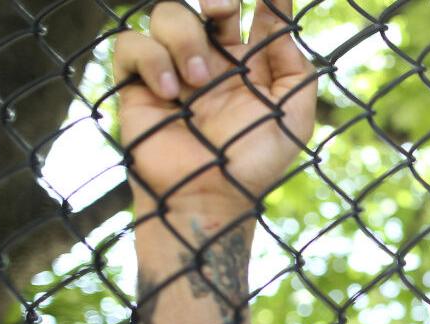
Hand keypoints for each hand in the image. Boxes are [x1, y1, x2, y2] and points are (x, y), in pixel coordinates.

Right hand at [113, 0, 315, 214]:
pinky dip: (151, 60)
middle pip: (208, 2)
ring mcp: (174, 68)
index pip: (259, 15)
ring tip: (197, 82)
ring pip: (168, 13)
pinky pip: (132, 43)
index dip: (269, 1)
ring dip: (184, 40)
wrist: (209, 197)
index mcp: (251, 64)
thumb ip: (296, 71)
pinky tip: (170, 94)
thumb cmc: (254, 163)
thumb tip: (281, 28)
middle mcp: (213, 60)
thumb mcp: (294, 118)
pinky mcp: (138, 82)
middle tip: (219, 12)